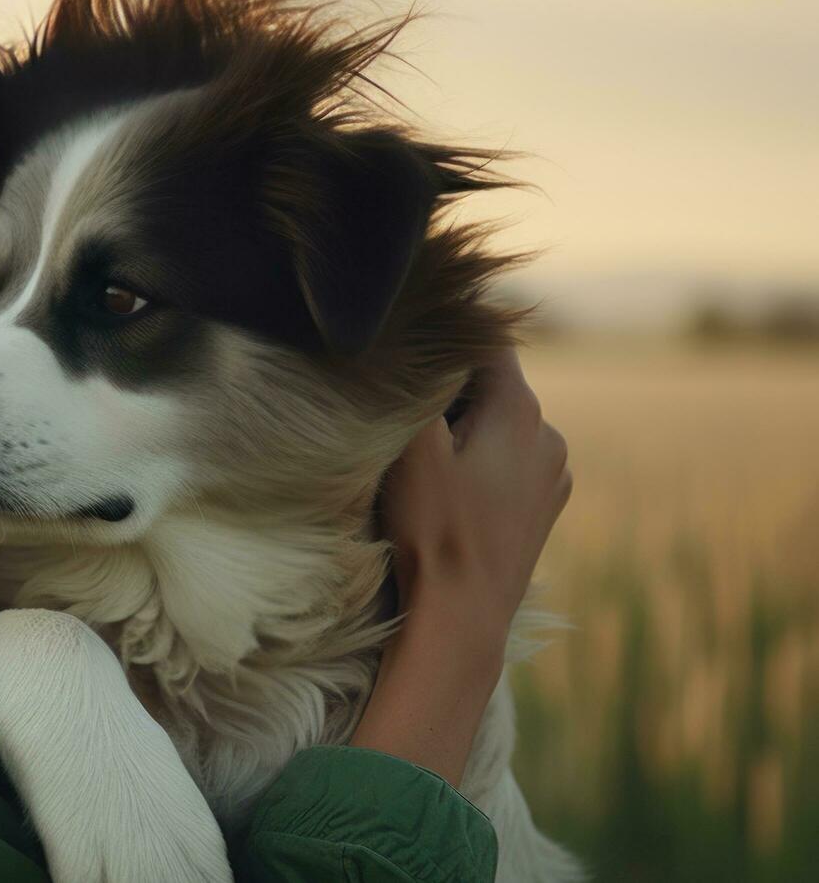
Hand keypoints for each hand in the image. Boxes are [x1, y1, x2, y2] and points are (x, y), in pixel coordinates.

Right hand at [350, 346, 572, 785]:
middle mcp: (550, 436)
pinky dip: (477, 463)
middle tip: (398, 407)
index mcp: (522, 410)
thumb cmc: (431, 529)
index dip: (444, 331)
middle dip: (447, 388)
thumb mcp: (411, 446)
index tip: (408, 336)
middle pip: (490, 384)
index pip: (486, 337)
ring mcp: (552, 477)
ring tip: (419, 457)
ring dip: (462, 429)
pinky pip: (506, 464)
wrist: (461, 620)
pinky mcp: (542, 511)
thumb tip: (421, 335)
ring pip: (498, 425)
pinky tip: (447, 492)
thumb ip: (421, 383)